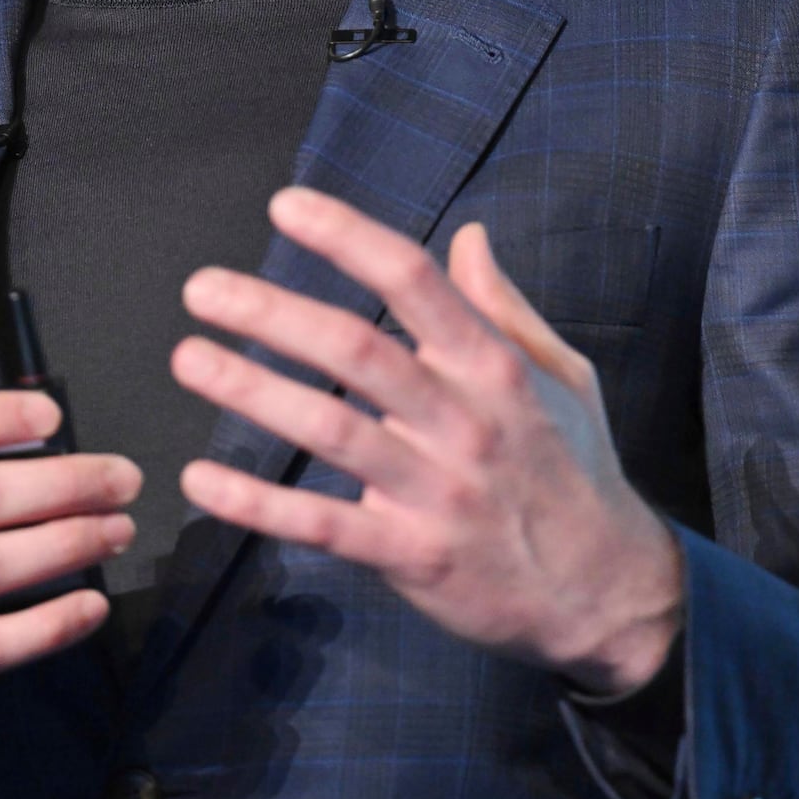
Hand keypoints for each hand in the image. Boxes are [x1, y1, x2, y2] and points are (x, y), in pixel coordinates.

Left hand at [173, 186, 682, 691]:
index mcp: (494, 366)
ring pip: (331, 430)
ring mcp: (437, 491)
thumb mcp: (561, 377)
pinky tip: (203, 480)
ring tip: (190, 358)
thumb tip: (469, 236)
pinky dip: (259, 504)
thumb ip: (505, 307)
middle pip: (357, 351)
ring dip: (252, 392)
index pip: (414, 281)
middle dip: (274, 313)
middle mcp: (463, 421)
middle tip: (204, 288)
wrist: (608, 592)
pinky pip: (325, 525)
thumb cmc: (574, 472)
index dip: (347, 237)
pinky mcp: (414, 556)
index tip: (285, 206)